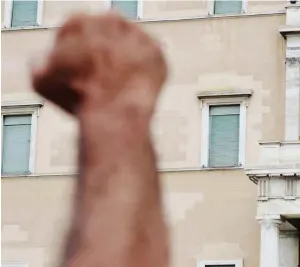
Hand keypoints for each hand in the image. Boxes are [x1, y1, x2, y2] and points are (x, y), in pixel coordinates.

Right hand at [31, 13, 166, 114]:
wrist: (114, 111)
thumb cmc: (80, 96)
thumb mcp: (43, 80)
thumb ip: (42, 63)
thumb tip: (46, 59)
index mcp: (79, 21)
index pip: (76, 31)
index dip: (75, 52)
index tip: (80, 68)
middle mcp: (110, 21)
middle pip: (104, 34)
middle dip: (102, 52)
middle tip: (101, 75)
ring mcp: (136, 34)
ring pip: (128, 44)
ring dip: (125, 58)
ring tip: (119, 81)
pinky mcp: (157, 52)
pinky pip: (150, 58)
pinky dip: (145, 69)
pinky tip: (136, 83)